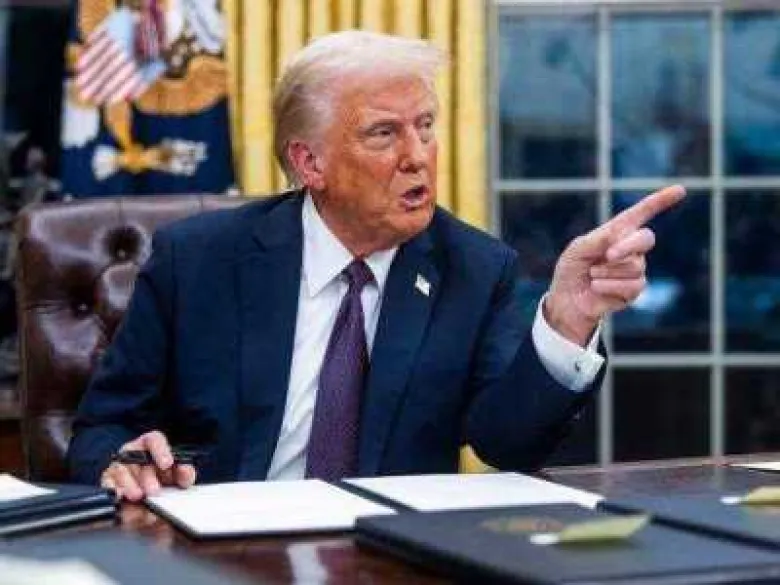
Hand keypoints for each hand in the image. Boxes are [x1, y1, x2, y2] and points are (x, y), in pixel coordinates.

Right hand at [100, 430, 196, 501]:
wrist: (145, 508)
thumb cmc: (163, 487)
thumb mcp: (177, 480)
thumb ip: (184, 474)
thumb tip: (185, 473)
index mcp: (151, 447)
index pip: (154, 440)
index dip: (161, 450)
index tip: (167, 464)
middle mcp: (133, 453)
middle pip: (138, 458)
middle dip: (147, 476)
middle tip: (154, 491)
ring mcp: (118, 467)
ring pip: (121, 470)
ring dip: (130, 485)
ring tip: (138, 498)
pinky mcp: (107, 483)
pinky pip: (108, 485)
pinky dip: (115, 492)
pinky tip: (121, 499)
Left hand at [545, 185, 685, 345]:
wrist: (567, 299)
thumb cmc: (571, 270)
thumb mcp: (577, 249)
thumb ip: (596, 240)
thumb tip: (619, 233)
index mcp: (617, 232)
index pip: (642, 213)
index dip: (661, 201)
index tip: (680, 190)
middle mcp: (630, 248)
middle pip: (646, 238)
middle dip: (627, 245)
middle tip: (608, 255)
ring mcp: (635, 269)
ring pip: (635, 265)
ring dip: (607, 271)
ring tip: (592, 275)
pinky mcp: (633, 290)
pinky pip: (632, 285)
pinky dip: (608, 285)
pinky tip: (596, 287)